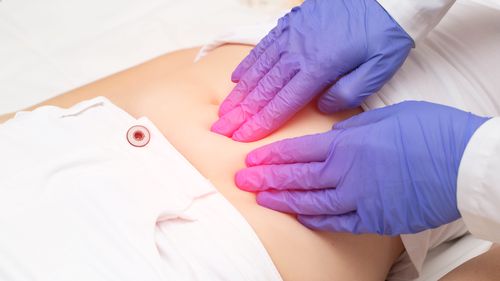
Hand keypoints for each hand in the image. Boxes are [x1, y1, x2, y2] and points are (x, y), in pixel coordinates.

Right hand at [211, 0, 413, 141]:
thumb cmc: (384, 32)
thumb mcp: (378, 69)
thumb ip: (347, 93)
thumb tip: (321, 106)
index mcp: (318, 68)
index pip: (282, 104)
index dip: (260, 123)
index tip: (242, 137)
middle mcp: (298, 52)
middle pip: (263, 90)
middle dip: (241, 113)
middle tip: (222, 128)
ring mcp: (291, 36)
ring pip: (258, 70)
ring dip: (239, 92)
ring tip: (224, 109)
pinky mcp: (291, 23)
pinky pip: (263, 47)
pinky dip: (248, 64)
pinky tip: (236, 78)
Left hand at [235, 101, 488, 234]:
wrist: (465, 163)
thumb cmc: (429, 131)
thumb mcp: (385, 117)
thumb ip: (352, 128)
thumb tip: (330, 134)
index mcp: (348, 143)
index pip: (298, 151)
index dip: (272, 156)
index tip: (251, 159)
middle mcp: (347, 173)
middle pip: (296, 177)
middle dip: (266, 178)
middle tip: (242, 180)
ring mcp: (359, 198)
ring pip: (310, 201)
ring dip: (283, 200)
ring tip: (261, 199)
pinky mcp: (375, 218)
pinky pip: (337, 221)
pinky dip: (315, 219)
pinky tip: (299, 217)